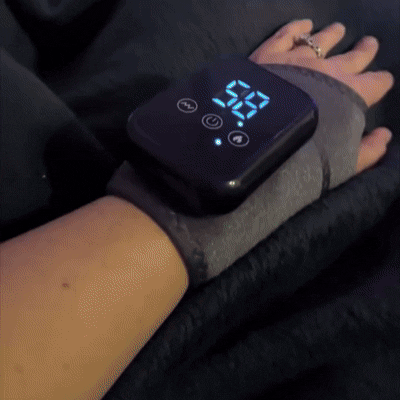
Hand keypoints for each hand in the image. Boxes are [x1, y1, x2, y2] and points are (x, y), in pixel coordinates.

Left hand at [248, 19, 394, 173]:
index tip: (381, 81)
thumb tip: (384, 136)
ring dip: (332, 35)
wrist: (261, 138)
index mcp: (349, 94)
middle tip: (369, 45)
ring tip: (338, 30)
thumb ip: (367, 150)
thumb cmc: (304, 155)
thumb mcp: (342, 162)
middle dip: (364, 51)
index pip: (375, 83)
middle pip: (353, 57)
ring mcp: (298, 60)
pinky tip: (304, 24)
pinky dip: (297, 28)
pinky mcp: (270, 55)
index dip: (380, 82)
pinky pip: (287, 35)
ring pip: (321, 41)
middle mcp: (328, 71)